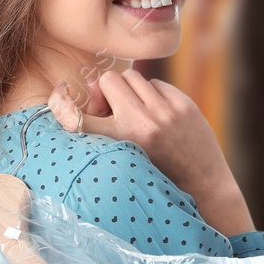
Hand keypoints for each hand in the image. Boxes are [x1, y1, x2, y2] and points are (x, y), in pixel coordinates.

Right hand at [48, 67, 255, 235]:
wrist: (203, 187)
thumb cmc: (156, 174)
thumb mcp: (125, 158)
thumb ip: (104, 127)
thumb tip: (98, 84)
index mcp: (120, 142)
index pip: (77, 114)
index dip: (60, 102)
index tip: (60, 92)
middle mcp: (142, 123)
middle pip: (108, 80)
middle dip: (108, 92)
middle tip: (115, 110)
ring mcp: (165, 111)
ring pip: (131, 76)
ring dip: (129, 90)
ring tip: (137, 112)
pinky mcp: (183, 104)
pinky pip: (156, 83)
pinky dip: (153, 95)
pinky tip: (158, 115)